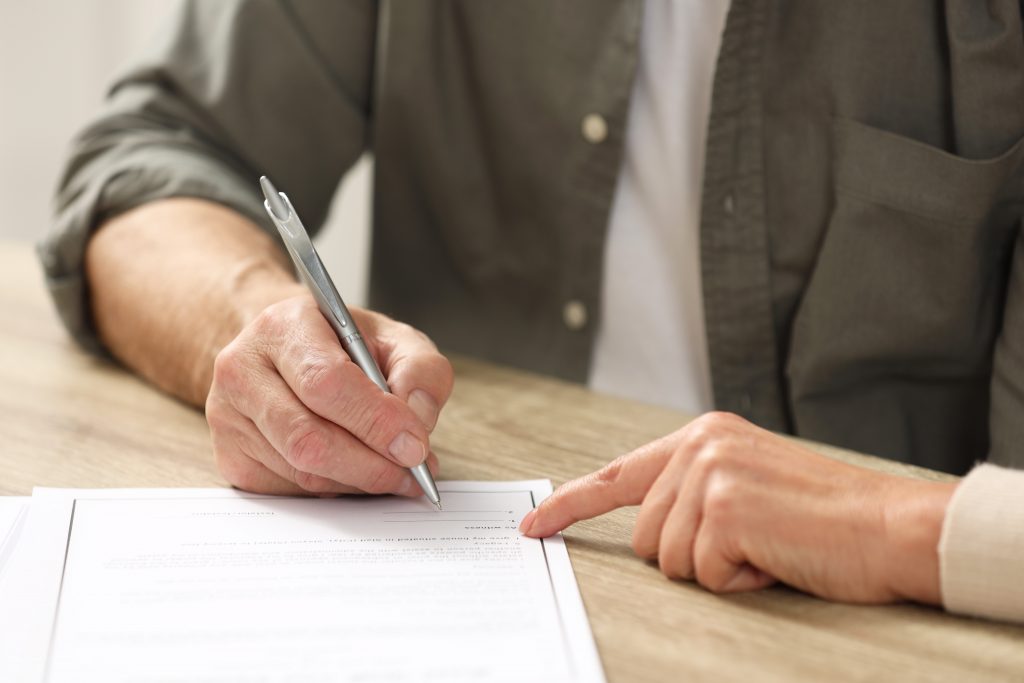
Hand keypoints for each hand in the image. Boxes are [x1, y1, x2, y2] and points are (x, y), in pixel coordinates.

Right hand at [206, 294, 451, 495]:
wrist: (286, 353)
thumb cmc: (343, 346)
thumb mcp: (393, 339)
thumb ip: (420, 371)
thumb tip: (417, 421)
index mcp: (283, 327)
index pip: (325, 382)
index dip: (375, 421)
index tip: (415, 446)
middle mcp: (242, 370)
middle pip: (307, 437)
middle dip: (371, 465)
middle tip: (413, 473)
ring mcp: (228, 417)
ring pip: (301, 472)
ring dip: (359, 481)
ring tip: (396, 473)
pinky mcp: (231, 458)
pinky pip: (291, 490)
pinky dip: (336, 490)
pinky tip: (357, 473)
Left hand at [521, 412, 956, 603]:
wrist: (890, 526)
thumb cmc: (825, 517)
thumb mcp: (749, 483)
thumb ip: (695, 491)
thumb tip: (647, 530)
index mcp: (702, 436)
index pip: (617, 475)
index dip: (570, 505)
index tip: (534, 526)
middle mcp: (699, 446)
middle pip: (643, 537)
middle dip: (690, 557)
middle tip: (752, 543)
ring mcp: (709, 473)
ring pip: (667, 560)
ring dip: (717, 569)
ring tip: (768, 546)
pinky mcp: (723, 507)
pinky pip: (700, 573)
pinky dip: (738, 580)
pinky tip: (775, 556)